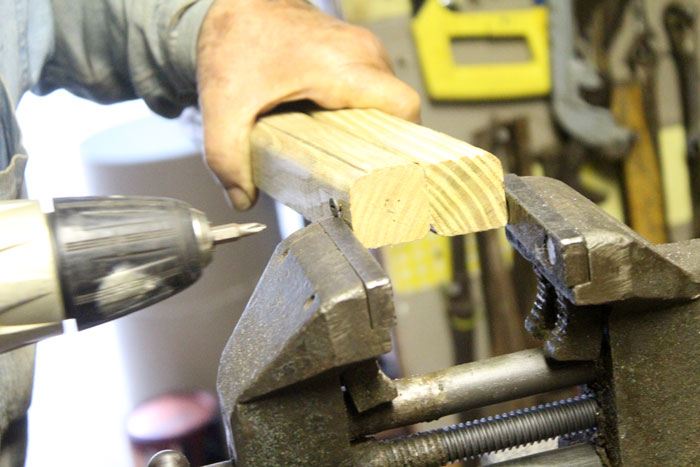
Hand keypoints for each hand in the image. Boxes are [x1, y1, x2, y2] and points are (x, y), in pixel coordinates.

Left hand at [197, 0, 420, 209]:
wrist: (233, 1)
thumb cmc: (235, 39)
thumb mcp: (224, 106)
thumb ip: (227, 159)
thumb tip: (243, 199)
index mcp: (345, 67)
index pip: (404, 108)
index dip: (402, 145)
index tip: (384, 173)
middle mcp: (362, 53)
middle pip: (396, 110)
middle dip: (380, 145)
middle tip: (356, 175)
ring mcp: (361, 48)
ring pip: (384, 99)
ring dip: (369, 128)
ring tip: (342, 156)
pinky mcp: (353, 50)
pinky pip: (372, 87)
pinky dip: (359, 112)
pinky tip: (333, 132)